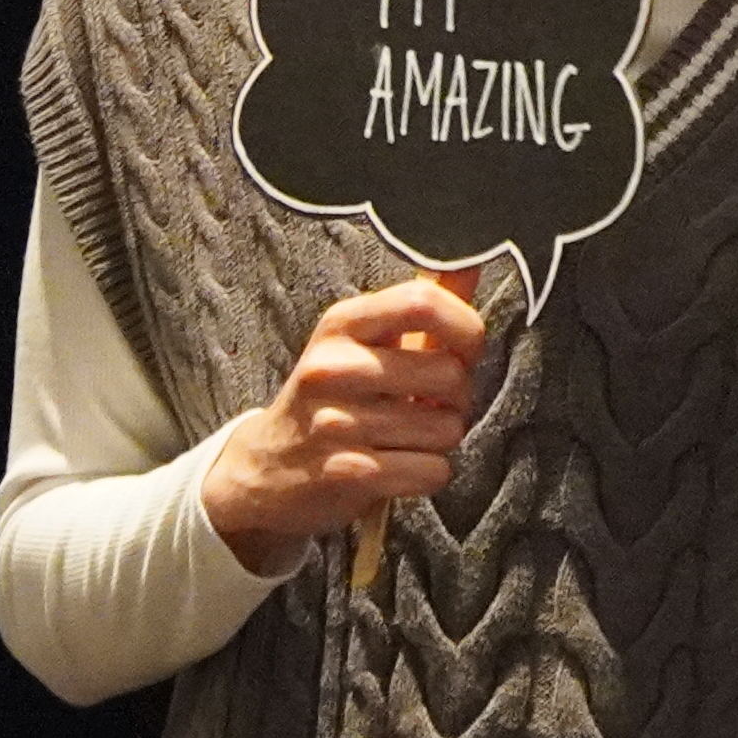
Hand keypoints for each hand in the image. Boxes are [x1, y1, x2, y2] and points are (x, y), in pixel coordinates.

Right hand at [201, 278, 486, 575]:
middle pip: (448, 372)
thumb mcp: (363, 341)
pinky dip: (430, 473)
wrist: (267, 467)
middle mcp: (333, 367)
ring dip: (443, 439)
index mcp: (342, 323)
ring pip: (446, 428)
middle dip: (460, 395)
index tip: (467, 351)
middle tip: (434, 404)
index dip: (466, 327)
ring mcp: (335, 421)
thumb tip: (470, 263)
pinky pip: (431, 471)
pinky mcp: (345, 472)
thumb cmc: (334, 395)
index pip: (423, 302)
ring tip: (411, 435)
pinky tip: (402, 465)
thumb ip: (419, 305)